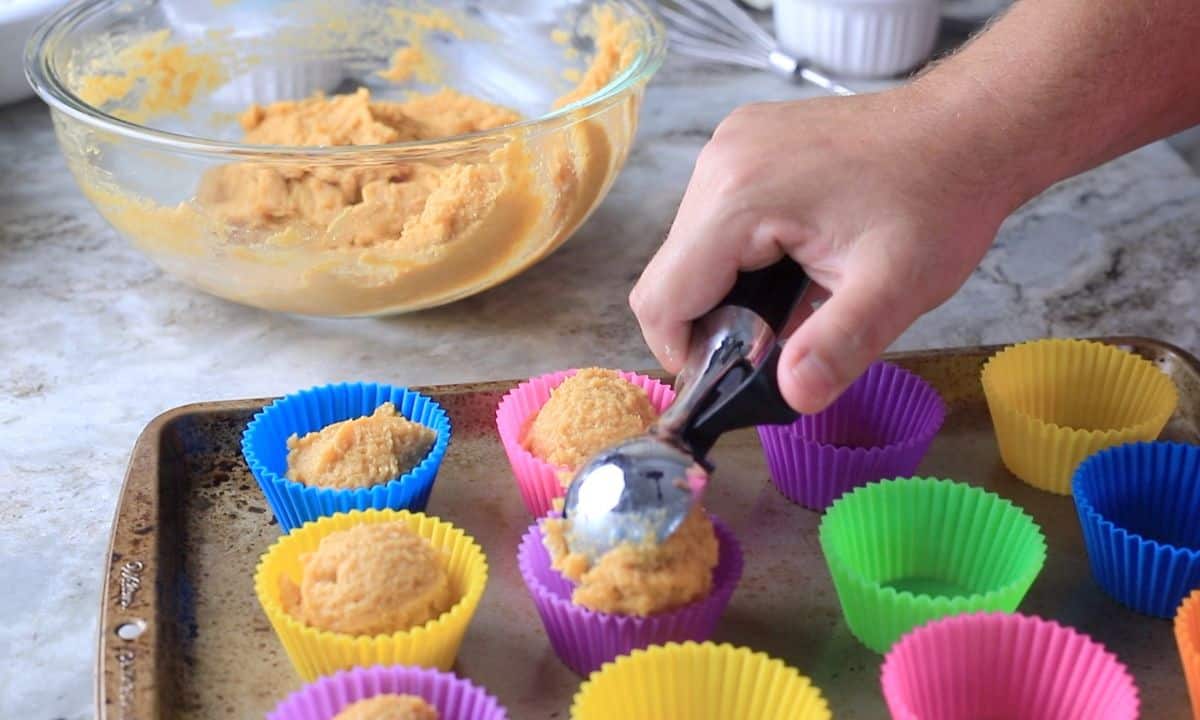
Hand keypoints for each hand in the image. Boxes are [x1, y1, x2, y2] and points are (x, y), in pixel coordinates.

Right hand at [630, 87, 1021, 413]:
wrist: (970, 127)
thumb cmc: (938, 201)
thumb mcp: (895, 289)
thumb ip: (837, 347)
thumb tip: (790, 398)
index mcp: (739, 195)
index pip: (662, 296)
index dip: (683, 351)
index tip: (730, 379)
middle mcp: (719, 162)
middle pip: (672, 273)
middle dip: (713, 322)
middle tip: (777, 344)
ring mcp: (729, 145)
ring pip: (689, 247)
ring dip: (727, 289)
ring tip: (791, 302)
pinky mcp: (744, 143)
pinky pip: (713, 217)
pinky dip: (739, 255)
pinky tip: (791, 264)